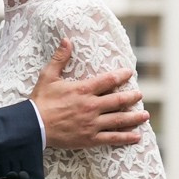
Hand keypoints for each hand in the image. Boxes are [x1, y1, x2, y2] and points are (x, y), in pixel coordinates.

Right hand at [31, 39, 147, 148]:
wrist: (33, 126)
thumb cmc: (40, 102)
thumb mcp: (48, 76)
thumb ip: (59, 58)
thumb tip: (66, 40)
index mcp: (83, 90)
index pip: (108, 80)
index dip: (121, 75)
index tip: (129, 73)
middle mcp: (91, 106)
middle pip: (118, 100)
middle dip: (131, 97)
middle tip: (139, 95)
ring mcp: (92, 123)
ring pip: (119, 119)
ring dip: (134, 117)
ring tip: (144, 115)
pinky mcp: (89, 138)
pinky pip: (112, 137)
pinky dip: (125, 137)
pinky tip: (136, 136)